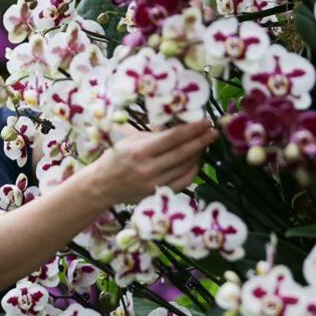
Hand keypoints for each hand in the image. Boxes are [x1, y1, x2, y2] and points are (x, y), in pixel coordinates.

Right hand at [87, 119, 217, 205]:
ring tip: (205, 143)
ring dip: (198, 154)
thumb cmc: (115, 158)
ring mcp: (154, 183)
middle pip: (182, 152)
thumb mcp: (130, 140)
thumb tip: (177, 125)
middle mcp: (148, 168)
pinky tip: (197, 161)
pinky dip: (192, 171)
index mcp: (139, 151)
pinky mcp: (157, 194)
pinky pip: (182, 182)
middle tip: (213, 131)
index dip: (192, 129)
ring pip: (185, 167)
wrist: (102, 186)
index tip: (205, 121)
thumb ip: (153, 134)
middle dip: (201, 140)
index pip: (173, 137)